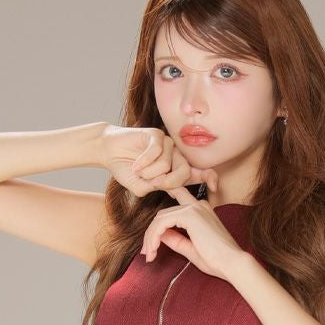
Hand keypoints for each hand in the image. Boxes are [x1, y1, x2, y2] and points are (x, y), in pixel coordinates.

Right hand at [99, 124, 218, 197]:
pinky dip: (144, 162)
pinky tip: (135, 165)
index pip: (198, 173)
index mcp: (175, 169)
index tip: (215, 187)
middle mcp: (175, 156)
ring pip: (166, 164)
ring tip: (138, 170)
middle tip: (151, 183)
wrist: (109, 152)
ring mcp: (168, 144)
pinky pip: (156, 152)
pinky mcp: (157, 134)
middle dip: (167, 182)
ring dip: (148, 172)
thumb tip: (174, 189)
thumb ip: (158, 188)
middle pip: (183, 172)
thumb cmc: (126, 170)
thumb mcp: (143, 187)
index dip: (209, 178)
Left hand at [140, 186, 244, 281]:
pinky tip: (153, 250)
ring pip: (160, 218)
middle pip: (163, 214)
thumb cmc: (217, 260)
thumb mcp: (190, 248)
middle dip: (151, 233)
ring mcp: (193, 208)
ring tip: (149, 255)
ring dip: (150, 237)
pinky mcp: (189, 215)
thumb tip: (159, 235)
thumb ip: (175, 239)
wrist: (232, 263)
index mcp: (201, 211)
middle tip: (146, 253)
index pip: (172, 212)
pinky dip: (153, 236)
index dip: (158, 226)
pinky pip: (162, 222)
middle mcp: (197, 205)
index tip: (150, 245)